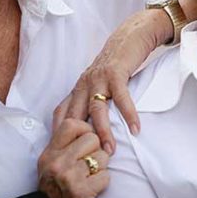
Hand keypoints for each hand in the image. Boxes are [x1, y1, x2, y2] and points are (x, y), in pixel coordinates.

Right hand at [38, 119, 109, 197]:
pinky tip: (92, 189)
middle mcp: (57, 163)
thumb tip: (85, 124)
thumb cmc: (58, 189)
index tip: (87, 141)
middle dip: (96, 150)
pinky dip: (102, 183)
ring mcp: (68, 177)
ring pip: (102, 156)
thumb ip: (64, 145)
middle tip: (89, 164)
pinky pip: (105, 176)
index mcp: (49, 154)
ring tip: (90, 177)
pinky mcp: (80, 192)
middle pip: (92, 138)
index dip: (85, 129)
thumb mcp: (52, 164)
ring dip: (101, 168)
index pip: (71, 124)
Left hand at [53, 9, 166, 153]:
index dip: (61, 135)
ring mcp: (99, 78)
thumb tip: (92, 126)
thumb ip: (94, 99)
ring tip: (111, 150)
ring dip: (103, 131)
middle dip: (79, 140)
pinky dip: (128, 114)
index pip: (63, 115)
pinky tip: (135, 128)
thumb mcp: (99, 82)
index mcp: (78, 88)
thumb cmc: (116, 63)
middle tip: (86, 161)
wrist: (130, 37)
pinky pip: (121, 98)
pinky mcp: (116, 73)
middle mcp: (84, 84)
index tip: (64, 155)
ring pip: (97, 110)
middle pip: (77, 116)